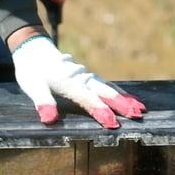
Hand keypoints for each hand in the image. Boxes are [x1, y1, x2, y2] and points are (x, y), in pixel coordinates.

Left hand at [10, 34, 145, 128]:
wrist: (34, 50)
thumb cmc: (33, 71)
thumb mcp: (34, 87)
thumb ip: (43, 102)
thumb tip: (49, 120)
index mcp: (70, 83)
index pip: (88, 100)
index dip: (101, 112)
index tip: (114, 124)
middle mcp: (82, 79)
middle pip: (106, 93)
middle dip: (122, 104)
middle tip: (138, 115)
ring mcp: (86, 76)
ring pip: (109, 88)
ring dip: (125, 98)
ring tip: (141, 108)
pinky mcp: (87, 76)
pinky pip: (106, 84)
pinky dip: (119, 92)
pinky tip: (128, 98)